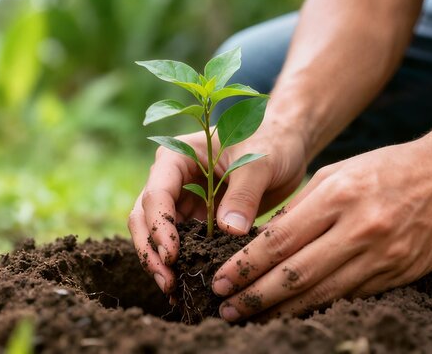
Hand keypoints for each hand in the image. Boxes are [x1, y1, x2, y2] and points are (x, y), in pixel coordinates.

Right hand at [128, 119, 308, 293]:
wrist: (286, 144)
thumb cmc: (271, 140)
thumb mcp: (260, 162)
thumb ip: (243, 194)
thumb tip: (228, 231)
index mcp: (177, 157)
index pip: (156, 194)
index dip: (159, 226)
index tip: (172, 255)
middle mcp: (172, 180)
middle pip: (144, 218)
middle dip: (151, 250)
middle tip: (168, 282)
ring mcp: (183, 202)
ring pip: (156, 235)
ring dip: (160, 263)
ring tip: (173, 291)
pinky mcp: (197, 220)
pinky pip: (181, 245)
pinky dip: (180, 265)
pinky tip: (186, 287)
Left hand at [211, 138, 431, 321]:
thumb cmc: (385, 169)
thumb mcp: (336, 174)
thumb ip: (300, 208)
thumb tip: (262, 243)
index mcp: (337, 196)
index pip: (278, 241)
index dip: (244, 266)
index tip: (219, 281)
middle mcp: (358, 229)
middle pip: (294, 274)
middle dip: (254, 296)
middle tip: (225, 309)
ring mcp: (381, 256)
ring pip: (320, 294)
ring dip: (280, 311)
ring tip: (251, 319)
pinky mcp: (397, 274)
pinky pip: (349, 297)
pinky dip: (317, 308)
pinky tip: (294, 314)